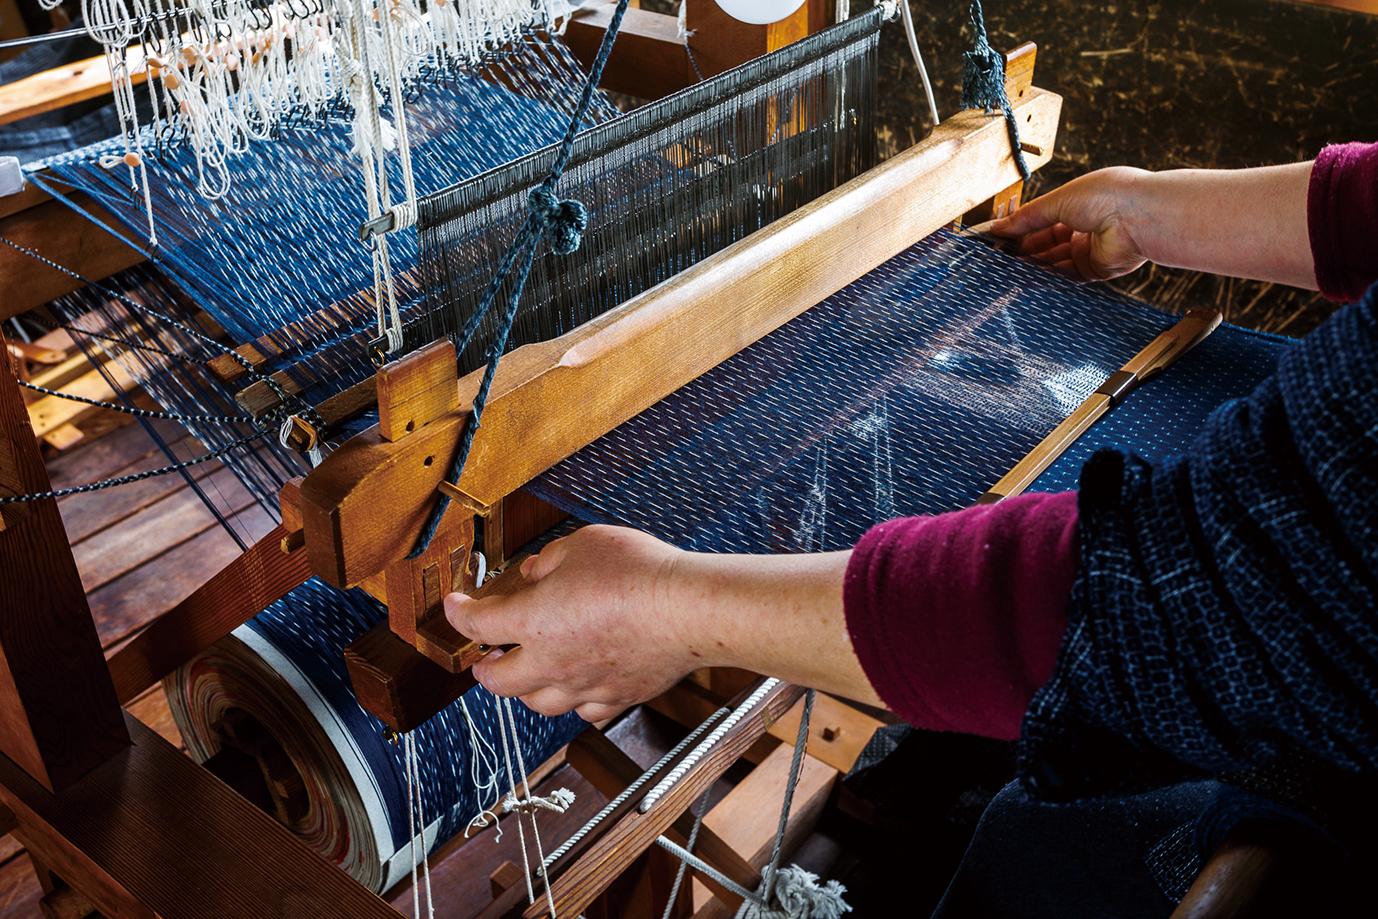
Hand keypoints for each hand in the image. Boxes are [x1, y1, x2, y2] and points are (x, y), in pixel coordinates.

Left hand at [444, 525, 694, 721]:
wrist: (688, 611)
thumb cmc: (637, 572)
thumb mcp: (583, 545)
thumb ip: (551, 561)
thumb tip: (536, 572)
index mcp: (533, 621)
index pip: (478, 624)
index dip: (459, 613)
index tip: (454, 606)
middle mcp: (552, 662)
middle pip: (499, 681)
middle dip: (485, 668)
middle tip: (484, 658)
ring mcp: (585, 686)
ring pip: (540, 703)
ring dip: (526, 690)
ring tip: (528, 675)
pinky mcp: (618, 697)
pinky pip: (585, 711)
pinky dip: (574, 701)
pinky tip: (579, 687)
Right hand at [983, 166, 1149, 280]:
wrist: (1137, 217)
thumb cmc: (1106, 196)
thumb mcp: (1057, 201)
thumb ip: (1027, 217)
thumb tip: (998, 227)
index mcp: (1080, 203)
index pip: (1044, 218)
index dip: (1022, 227)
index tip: (999, 236)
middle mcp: (1087, 226)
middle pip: (1048, 242)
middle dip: (1025, 248)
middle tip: (1000, 256)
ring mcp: (1092, 249)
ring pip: (1056, 260)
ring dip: (1034, 264)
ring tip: (1009, 268)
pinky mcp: (1097, 269)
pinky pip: (1068, 276)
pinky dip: (1049, 277)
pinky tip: (1030, 277)